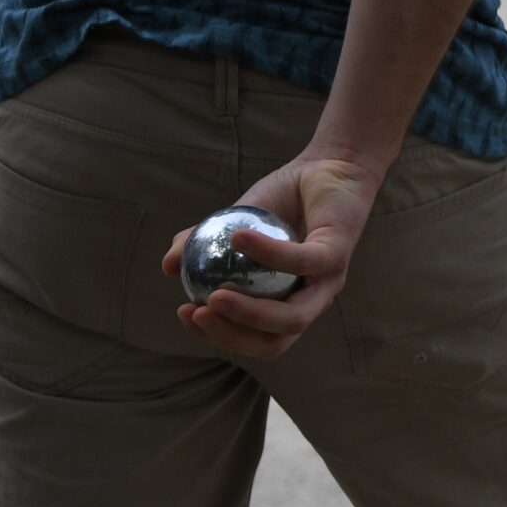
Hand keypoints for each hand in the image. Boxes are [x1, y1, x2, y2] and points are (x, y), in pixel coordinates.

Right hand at [161, 152, 383, 357]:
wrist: (327, 165)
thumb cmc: (284, 201)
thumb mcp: (234, 224)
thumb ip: (203, 245)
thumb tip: (168, 266)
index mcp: (288, 302)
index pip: (254, 338)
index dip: (218, 335)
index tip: (185, 312)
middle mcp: (312, 299)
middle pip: (274, 341)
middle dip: (232, 335)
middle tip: (198, 311)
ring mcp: (329, 280)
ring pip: (294, 318)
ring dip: (250, 314)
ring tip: (214, 295)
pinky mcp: (338, 253)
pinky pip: (302, 262)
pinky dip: (268, 254)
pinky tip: (238, 238)